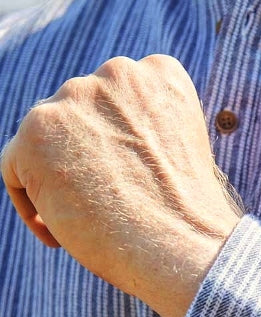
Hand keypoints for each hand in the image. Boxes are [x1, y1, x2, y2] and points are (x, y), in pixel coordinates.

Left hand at [0, 55, 241, 316]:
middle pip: (77, 114)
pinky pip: (14, 165)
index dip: (112, 142)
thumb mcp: (175, 153)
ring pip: (44, 138)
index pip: (117, 98)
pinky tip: (58, 233)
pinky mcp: (37, 132)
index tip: (122, 180)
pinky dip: (30, 202)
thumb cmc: (186, 217)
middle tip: (98, 204)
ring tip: (81, 221)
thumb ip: (139, 131)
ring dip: (55, 176)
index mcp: (159, 73)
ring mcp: (74, 98)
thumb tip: (94, 148)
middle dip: (81, 157)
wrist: (183, 244)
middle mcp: (116, 73)